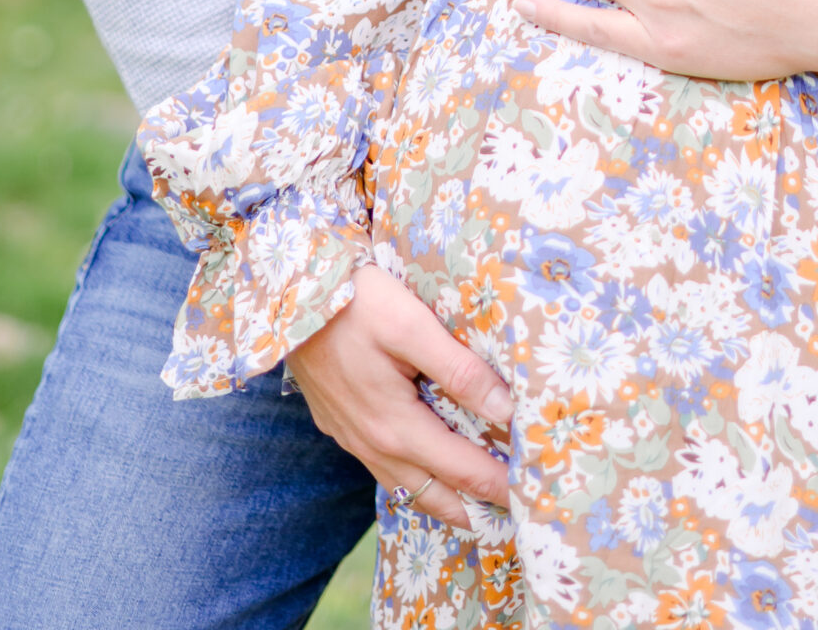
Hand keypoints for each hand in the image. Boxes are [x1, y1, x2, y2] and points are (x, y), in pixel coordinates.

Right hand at [288, 263, 510, 530]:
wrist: (286, 299)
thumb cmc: (355, 302)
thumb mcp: (411, 325)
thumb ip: (458, 369)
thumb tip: (505, 409)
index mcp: (395, 427)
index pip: (461, 470)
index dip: (497, 485)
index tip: (531, 497)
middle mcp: (373, 444)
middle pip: (432, 494)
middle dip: (472, 510)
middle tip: (509, 518)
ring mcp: (352, 437)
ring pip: (404, 486)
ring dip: (441, 500)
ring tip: (472, 507)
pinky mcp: (338, 424)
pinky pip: (381, 468)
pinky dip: (410, 480)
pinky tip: (420, 470)